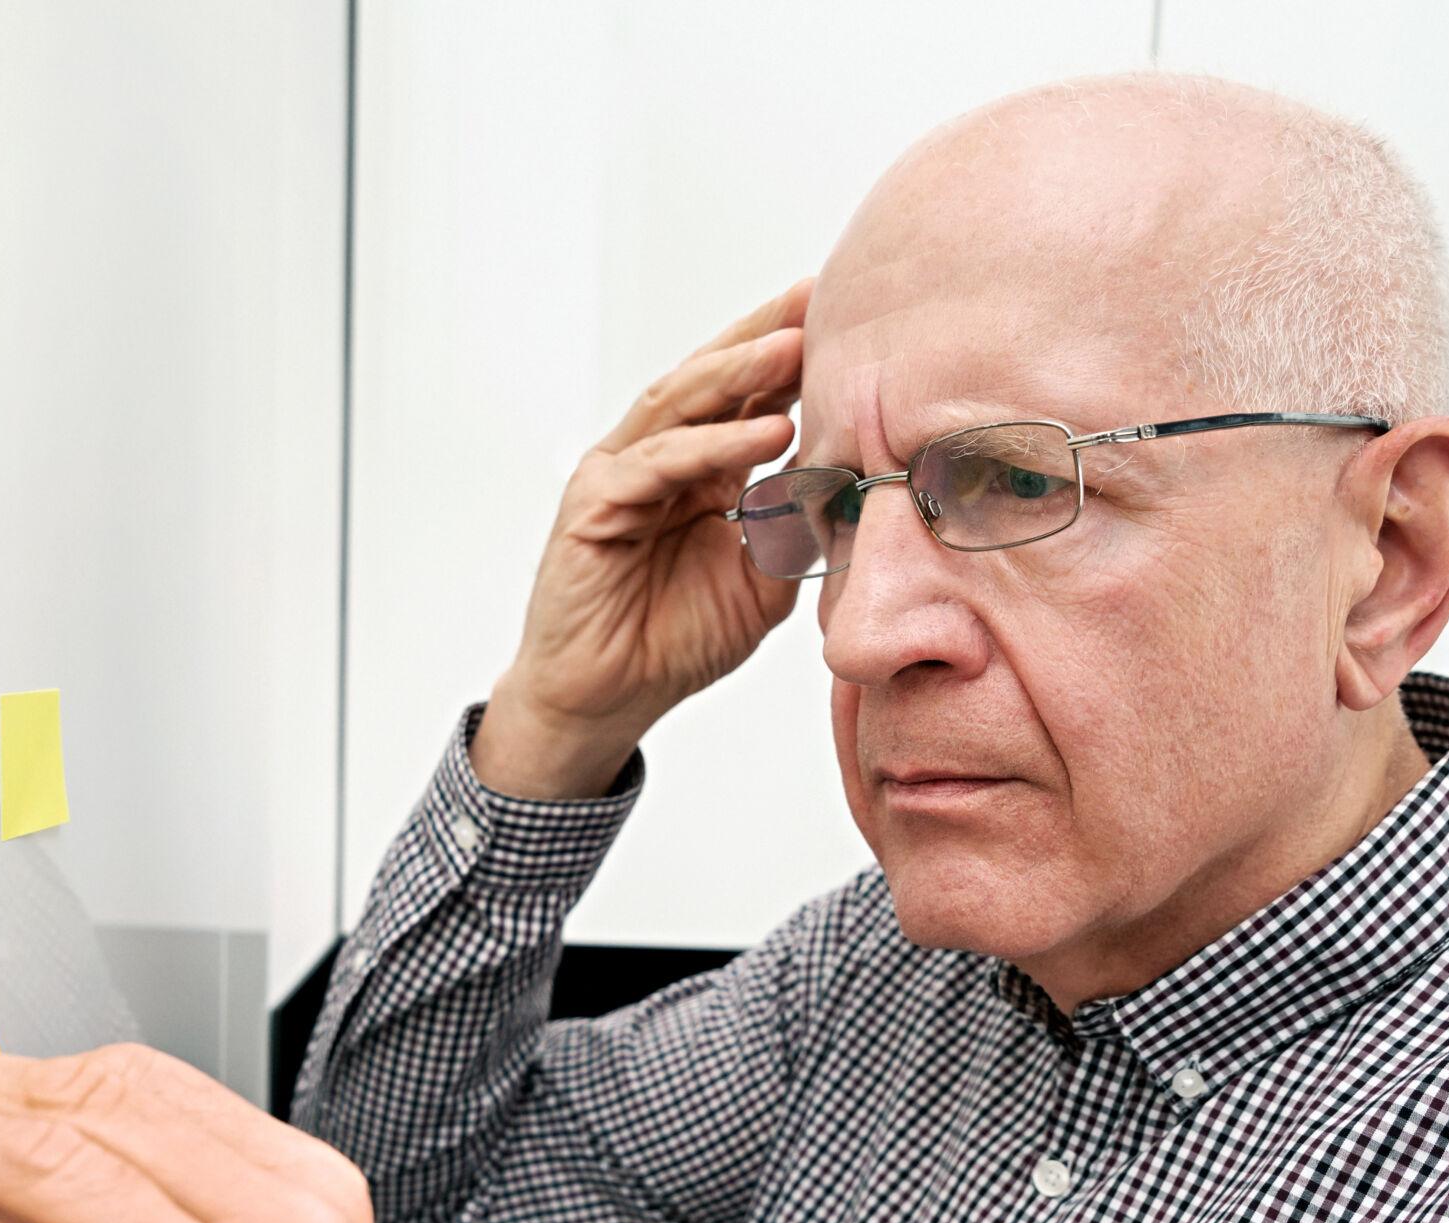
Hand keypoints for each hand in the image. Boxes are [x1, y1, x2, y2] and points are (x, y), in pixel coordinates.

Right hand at [473, 277, 812, 798]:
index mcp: (700, 468)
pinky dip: (712, 445)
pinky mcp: (593, 506)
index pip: (749, 395)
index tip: (851, 317)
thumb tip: (855, 487)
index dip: (793, 355)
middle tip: (820, 296)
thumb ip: (797, 532)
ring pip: (681, 404)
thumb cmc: (674, 640)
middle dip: (767, 335)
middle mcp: (657, 458)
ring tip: (796, 345)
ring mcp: (621, 476)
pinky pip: (658, 463)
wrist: (607, 700)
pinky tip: (765, 433)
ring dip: (741, 371)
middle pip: (714, 378)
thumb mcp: (762, 583)